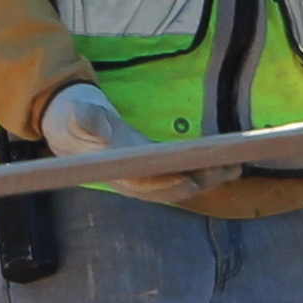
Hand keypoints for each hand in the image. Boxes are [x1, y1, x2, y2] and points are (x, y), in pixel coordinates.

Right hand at [38, 82, 235, 202]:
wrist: (67, 123)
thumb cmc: (70, 117)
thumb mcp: (73, 114)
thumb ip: (84, 117)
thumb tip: (92, 120)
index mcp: (113, 168)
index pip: (143, 183)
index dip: (167, 183)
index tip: (191, 179)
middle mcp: (130, 178)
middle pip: (168, 188)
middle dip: (198, 181)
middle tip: (226, 169)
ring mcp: (141, 175)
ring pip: (178, 185)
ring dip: (206, 179)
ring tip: (235, 168)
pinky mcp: (150, 168)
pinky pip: (178, 176)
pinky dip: (201, 173)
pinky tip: (224, 166)